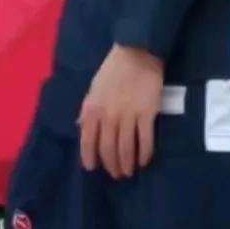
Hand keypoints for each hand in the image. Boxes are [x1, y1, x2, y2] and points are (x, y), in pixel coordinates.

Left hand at [79, 46, 163, 178]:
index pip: (87, 141)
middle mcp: (108, 116)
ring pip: (126, 149)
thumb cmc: (113, 71)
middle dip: (111, 165)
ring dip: (127, 164)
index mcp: (92, 109)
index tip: (93, 168)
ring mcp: (128, 116)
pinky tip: (144, 161)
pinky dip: (145, 154)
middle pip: (108, 149)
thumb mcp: (93, 90)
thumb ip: (88, 110)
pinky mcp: (147, 115)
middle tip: (116, 174)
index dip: (90, 158)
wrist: (137, 54)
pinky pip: (145, 141)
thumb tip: (82, 128)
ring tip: (129, 172)